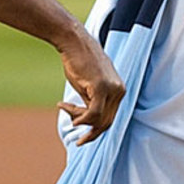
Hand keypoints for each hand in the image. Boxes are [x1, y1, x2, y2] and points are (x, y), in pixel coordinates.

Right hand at [56, 31, 125, 145]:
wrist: (74, 42)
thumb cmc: (78, 61)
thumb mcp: (88, 86)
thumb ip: (92, 101)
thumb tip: (87, 119)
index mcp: (119, 91)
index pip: (110, 118)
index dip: (96, 130)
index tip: (83, 137)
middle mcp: (119, 91)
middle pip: (106, 122)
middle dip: (91, 133)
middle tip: (78, 141)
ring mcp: (112, 89)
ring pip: (98, 119)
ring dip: (79, 119)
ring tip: (64, 108)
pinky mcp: (101, 87)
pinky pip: (93, 113)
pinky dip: (82, 119)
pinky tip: (72, 119)